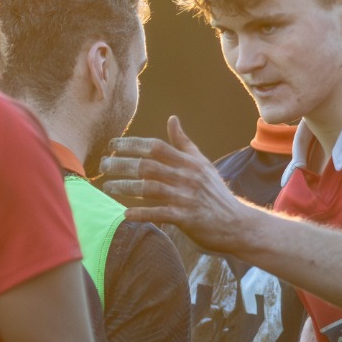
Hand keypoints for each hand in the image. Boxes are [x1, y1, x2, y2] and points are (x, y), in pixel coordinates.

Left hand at [101, 119, 253, 251]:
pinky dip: (141, 213)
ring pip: (149, 188)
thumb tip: (172, 119)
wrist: (238, 223)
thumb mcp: (202, 164)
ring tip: (107, 187)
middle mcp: (186, 176)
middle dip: (122, 164)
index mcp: (189, 162)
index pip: (155, 147)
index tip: (112, 145)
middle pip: (148, 166)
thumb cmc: (215, 193)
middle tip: (103, 165)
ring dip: (125, 187)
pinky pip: (159, 213)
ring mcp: (186, 197)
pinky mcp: (187, 218)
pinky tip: (125, 214)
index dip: (132, 144)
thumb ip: (184, 143)